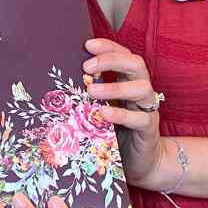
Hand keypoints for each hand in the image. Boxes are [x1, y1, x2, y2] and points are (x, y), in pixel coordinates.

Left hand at [83, 37, 165, 187]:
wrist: (141, 162)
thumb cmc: (115, 130)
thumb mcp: (99, 107)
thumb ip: (88, 93)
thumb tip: (57, 80)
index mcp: (128, 81)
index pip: (123, 54)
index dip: (108, 46)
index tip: (87, 45)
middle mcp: (140, 91)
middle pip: (136, 64)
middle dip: (111, 60)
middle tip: (87, 66)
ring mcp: (148, 110)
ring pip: (142, 88)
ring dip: (115, 87)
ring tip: (91, 90)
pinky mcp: (149, 130)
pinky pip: (141, 118)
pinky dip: (121, 114)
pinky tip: (103, 114)